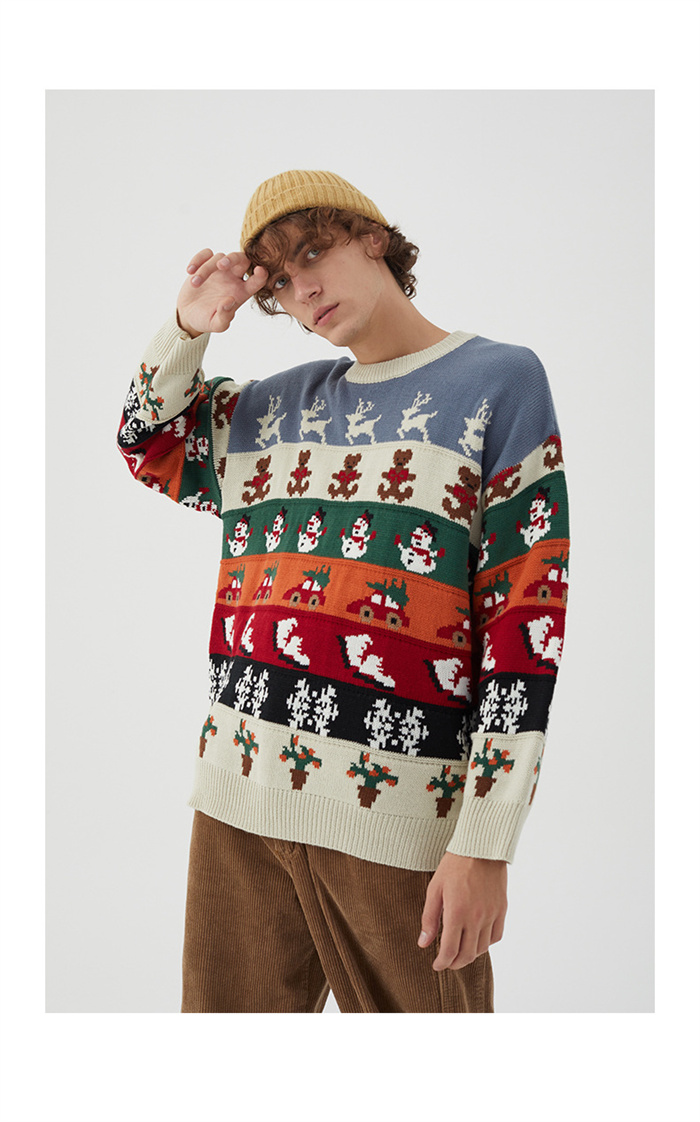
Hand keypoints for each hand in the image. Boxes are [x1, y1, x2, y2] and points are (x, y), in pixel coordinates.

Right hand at [176, 249, 268, 336]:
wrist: (188, 315)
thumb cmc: (206, 320)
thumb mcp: (216, 325)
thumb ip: (225, 316)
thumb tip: (230, 301)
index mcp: (241, 292)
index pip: (257, 281)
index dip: (262, 274)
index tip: (259, 270)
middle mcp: (233, 279)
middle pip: (243, 259)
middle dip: (233, 258)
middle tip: (220, 266)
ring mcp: (220, 270)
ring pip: (220, 257)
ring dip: (205, 268)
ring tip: (194, 284)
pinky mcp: (206, 264)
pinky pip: (206, 253)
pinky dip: (198, 259)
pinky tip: (190, 271)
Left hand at [418, 853, 506, 969]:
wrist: (481, 848)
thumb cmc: (454, 866)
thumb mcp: (435, 889)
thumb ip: (429, 919)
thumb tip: (423, 943)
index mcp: (456, 913)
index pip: (450, 950)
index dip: (442, 963)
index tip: (437, 965)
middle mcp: (476, 918)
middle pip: (467, 955)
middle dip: (455, 963)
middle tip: (447, 962)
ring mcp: (491, 915)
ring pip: (482, 948)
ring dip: (470, 955)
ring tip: (460, 952)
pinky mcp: (502, 909)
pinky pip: (496, 936)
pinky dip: (486, 943)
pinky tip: (477, 940)